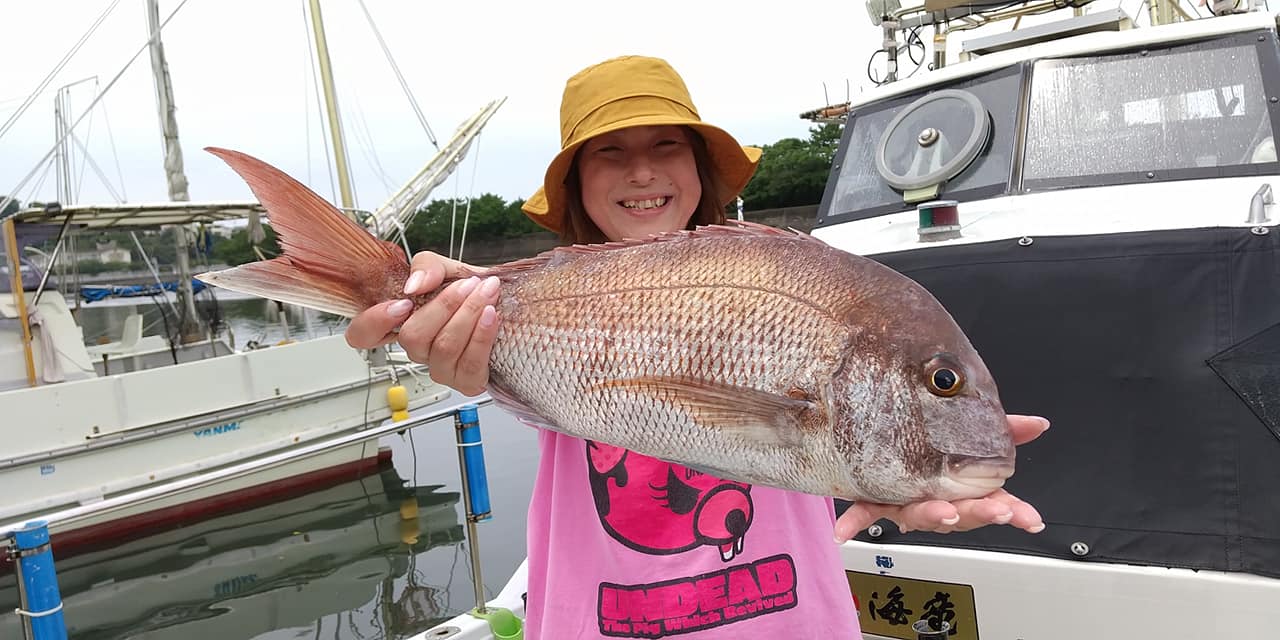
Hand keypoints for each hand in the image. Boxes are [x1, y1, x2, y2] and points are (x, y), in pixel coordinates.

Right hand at [345, 251, 499, 395]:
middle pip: (413, 337)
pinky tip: (492, 316)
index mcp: (402, 322)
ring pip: (445, 347)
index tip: (402, 304)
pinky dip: (483, 334)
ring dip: (469, 314)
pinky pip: (470, 362)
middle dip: (446, 305)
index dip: (374, 322)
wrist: (506, 305)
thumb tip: (415, 285)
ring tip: (487, 293)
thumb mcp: (447, 268)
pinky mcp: (466, 382)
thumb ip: (427, 266)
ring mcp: (440, 369)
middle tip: (469, 285)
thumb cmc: (473, 291)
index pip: (363, 334)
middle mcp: (417, 349)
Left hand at [833, 415, 1048, 542]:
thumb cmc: (926, 452)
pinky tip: (844, 531)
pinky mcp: (876, 499)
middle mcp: (935, 500)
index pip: (994, 502)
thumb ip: (1002, 430)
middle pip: (962, 512)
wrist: (878, 454)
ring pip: (920, 514)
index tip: (1028, 517)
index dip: (1013, 511)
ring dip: (932, 515)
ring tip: (943, 513)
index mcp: (960, 488)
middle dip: (981, 512)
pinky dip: (855, 522)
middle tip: (995, 509)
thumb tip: (1037, 424)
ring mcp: (906, 503)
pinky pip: (864, 511)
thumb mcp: (967, 435)